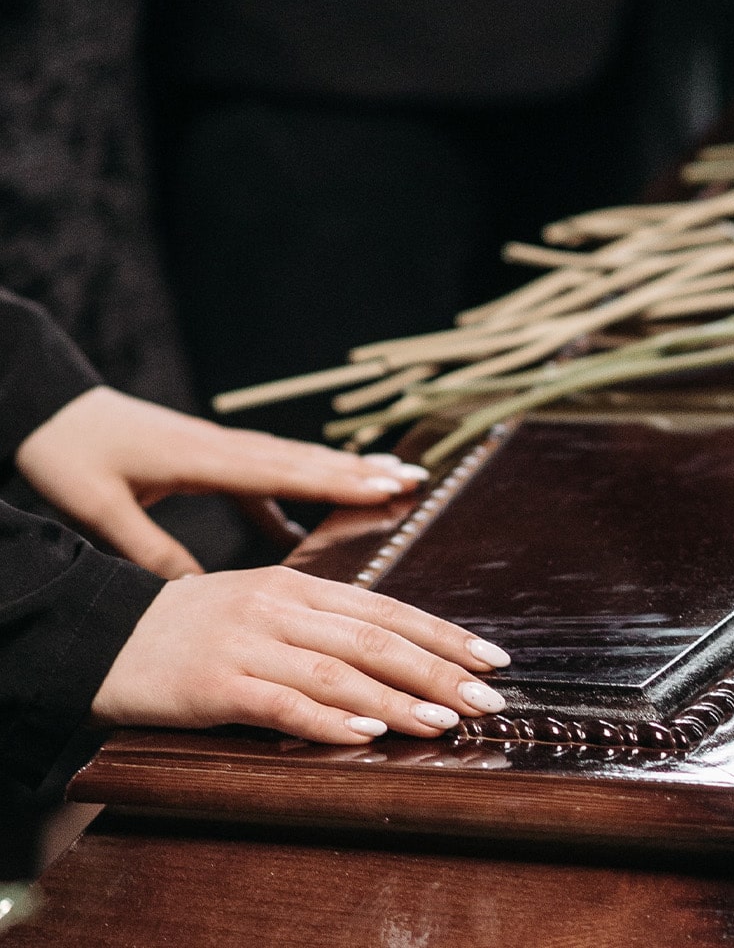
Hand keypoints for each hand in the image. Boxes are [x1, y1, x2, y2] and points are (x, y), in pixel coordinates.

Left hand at [16, 387, 427, 577]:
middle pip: (304, 460)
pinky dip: (299, 486)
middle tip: (415, 480)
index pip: (283, 471)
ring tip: (392, 481)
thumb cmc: (68, 456)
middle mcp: (223, 449)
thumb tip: (195, 594)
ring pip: (294, 461)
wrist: (47, 408)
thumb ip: (149, 548)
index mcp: (202, 459)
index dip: (336, 481)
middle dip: (361, 472)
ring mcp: (221, 450)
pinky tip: (308, 517)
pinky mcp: (211, 457)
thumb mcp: (98, 508)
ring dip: (343, 472)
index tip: (386, 486)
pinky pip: (268, 472)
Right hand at [91, 566, 511, 742]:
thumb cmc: (194, 628)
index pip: (389, 609)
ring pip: (337, 671)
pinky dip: (327, 719)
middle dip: (439, 671)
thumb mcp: (265, 607)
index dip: (445, 634)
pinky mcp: (214, 684)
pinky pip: (280, 703)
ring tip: (444, 723)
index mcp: (298, 587)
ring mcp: (246, 644)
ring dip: (398, 700)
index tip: (493, 659)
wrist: (100, 635)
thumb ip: (325, 623)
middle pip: (375, 639)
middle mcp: (279, 609)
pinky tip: (366, 734)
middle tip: (488, 699)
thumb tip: (400, 651)